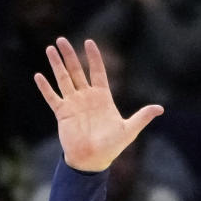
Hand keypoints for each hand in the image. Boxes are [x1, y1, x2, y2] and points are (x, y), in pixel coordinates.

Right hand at [34, 37, 162, 172]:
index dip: (94, 57)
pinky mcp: (63, 114)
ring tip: (50, 48)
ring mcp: (73, 104)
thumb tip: (160, 109)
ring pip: (63, 79)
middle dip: (70, 55)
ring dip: (56, 64)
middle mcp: (86, 97)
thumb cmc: (111, 147)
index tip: (89, 42)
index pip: (97, 72)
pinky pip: (52, 97)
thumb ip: (142, 117)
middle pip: (77, 71)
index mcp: (102, 97)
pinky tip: (39, 75)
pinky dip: (45, 87)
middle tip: (62, 39)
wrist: (93, 161)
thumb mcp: (129, 130)